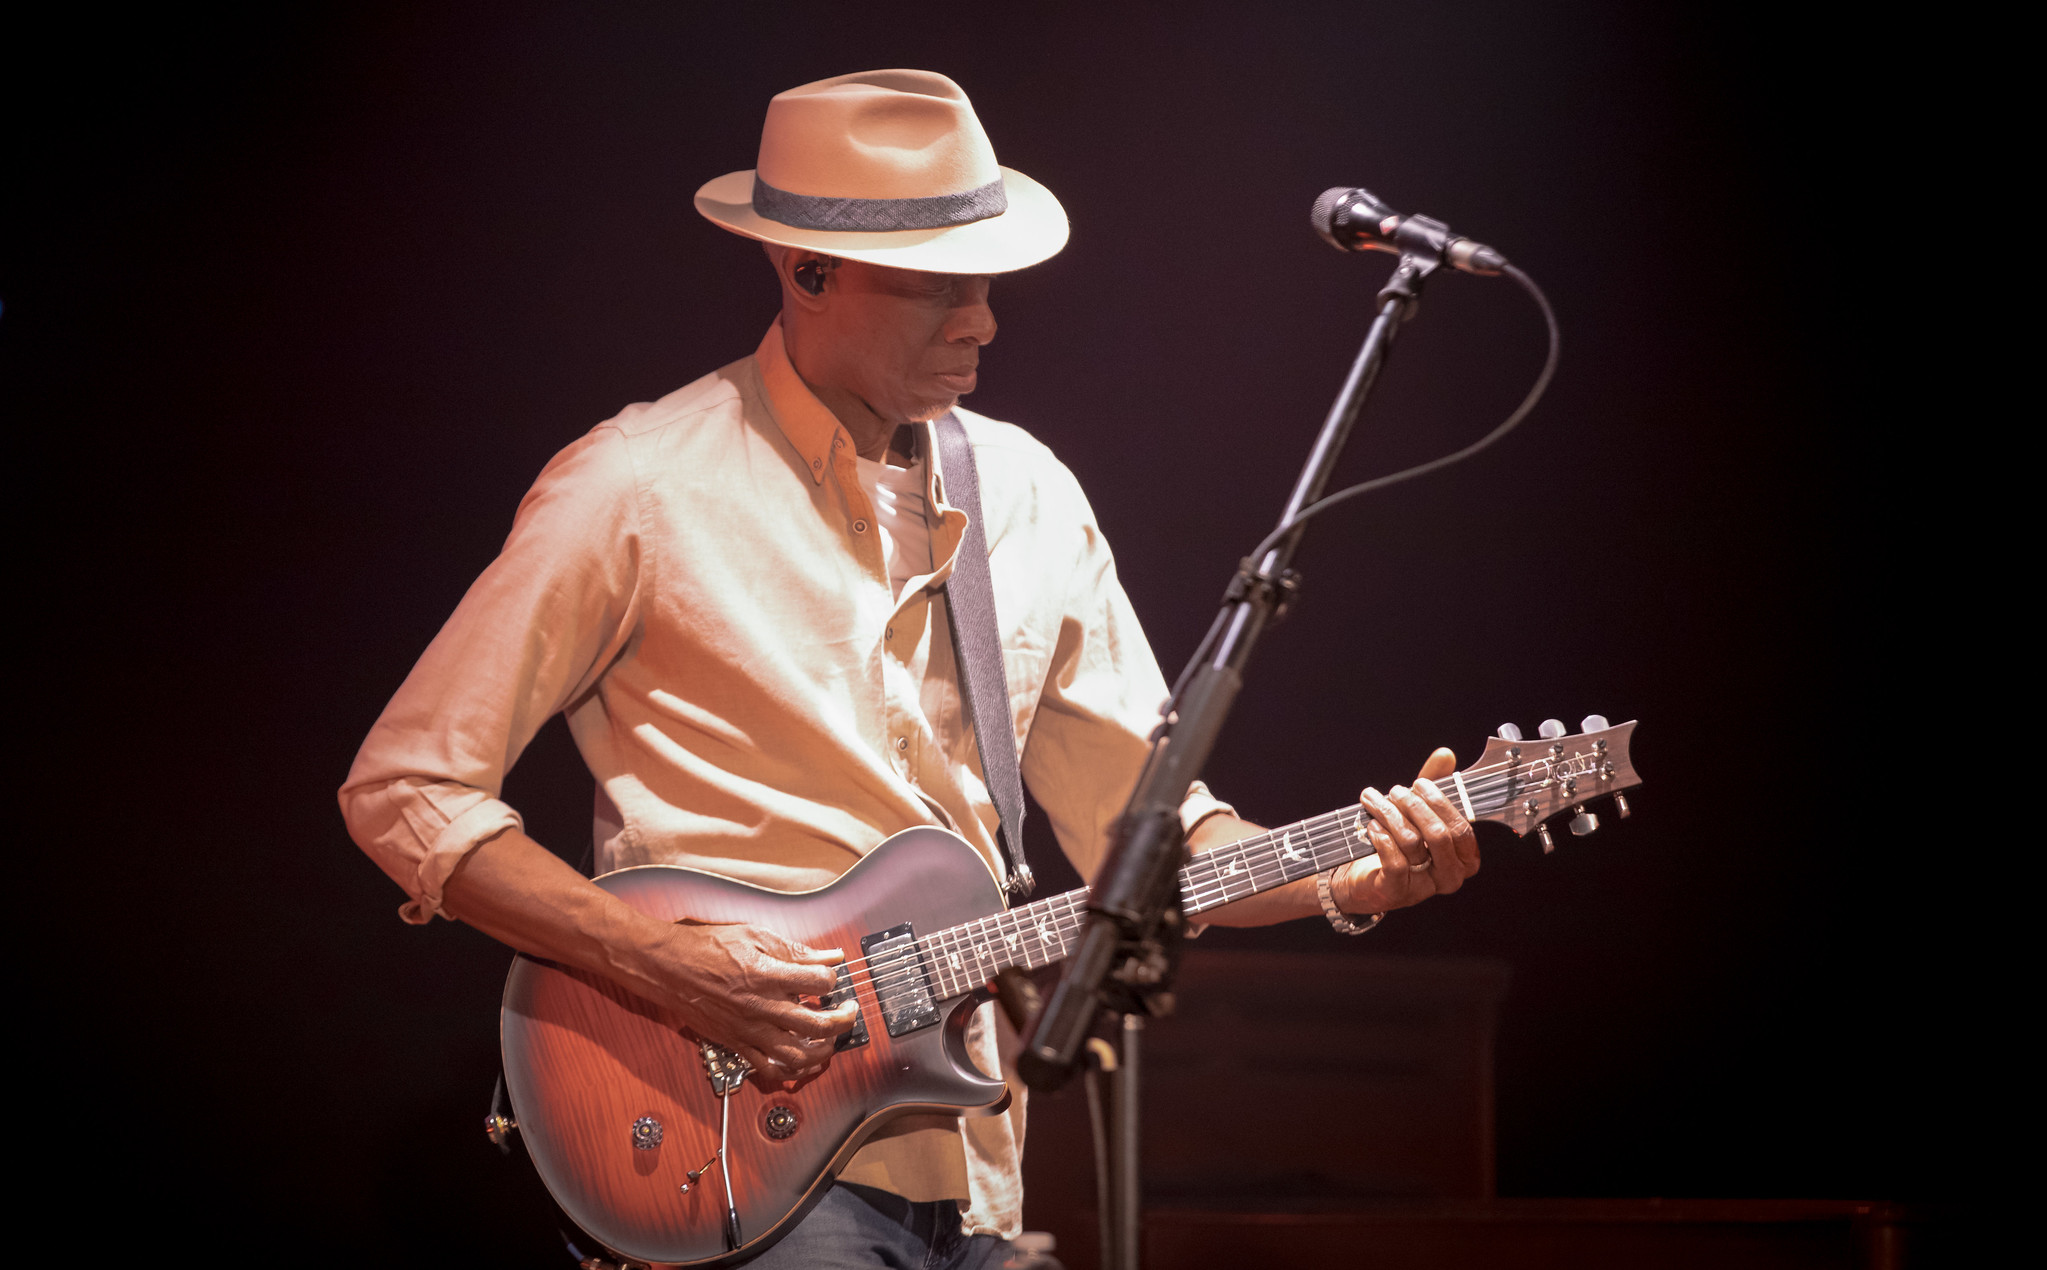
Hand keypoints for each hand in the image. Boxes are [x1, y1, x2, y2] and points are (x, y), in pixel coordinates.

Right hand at [656, 922, 858, 1084]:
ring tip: (831, 1039)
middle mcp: (762, 1006)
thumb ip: (794, 950)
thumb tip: (828, 956)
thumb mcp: (754, 935)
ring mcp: (749, 1029)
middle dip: (843, 1020)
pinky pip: (769, 1068)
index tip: (832, 976)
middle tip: (848, 1011)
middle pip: (818, 1024)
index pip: (820, 982)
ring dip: (823, 1050)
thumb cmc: (707, 947)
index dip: (833, 978)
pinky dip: (792, 1070)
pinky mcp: (737, 1043)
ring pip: (798, 1055)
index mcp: (768, 974)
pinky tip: (803, 1060)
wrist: (669, 967)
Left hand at [1336, 747, 1480, 914]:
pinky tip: (1371, 826)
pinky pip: (1394, 861)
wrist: (1361, 876)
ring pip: (1412, 843)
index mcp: (1463, 859)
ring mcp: (1423, 888)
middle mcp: (1449, 877)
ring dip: (1390, 815)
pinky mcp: (1396, 893)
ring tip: (1375, 800)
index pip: (1462, 830)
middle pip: (1439, 835)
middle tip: (1396, 790)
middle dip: (1415, 806)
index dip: (1441, 804)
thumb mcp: (1417, 811)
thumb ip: (1435, 784)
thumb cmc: (1397, 842)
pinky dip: (1380, 838)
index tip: (1420, 783)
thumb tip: (1445, 754)